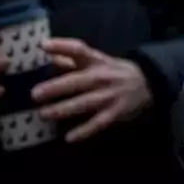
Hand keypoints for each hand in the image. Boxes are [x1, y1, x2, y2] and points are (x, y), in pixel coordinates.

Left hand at [31, 39, 152, 142]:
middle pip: (78, 81)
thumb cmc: (114, 72)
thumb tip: (47, 54)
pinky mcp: (117, 112)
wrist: (149, 83)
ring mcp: (110, 95)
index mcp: (97, 61)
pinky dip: (85, 131)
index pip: (79, 50)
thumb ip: (73, 59)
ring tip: (44, 114)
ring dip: (64, 109)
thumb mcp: (98, 61)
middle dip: (56, 87)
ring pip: (85, 103)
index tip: (43, 45)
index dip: (62, 46)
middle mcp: (102, 77)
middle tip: (35, 94)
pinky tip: (69, 138)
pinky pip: (99, 123)